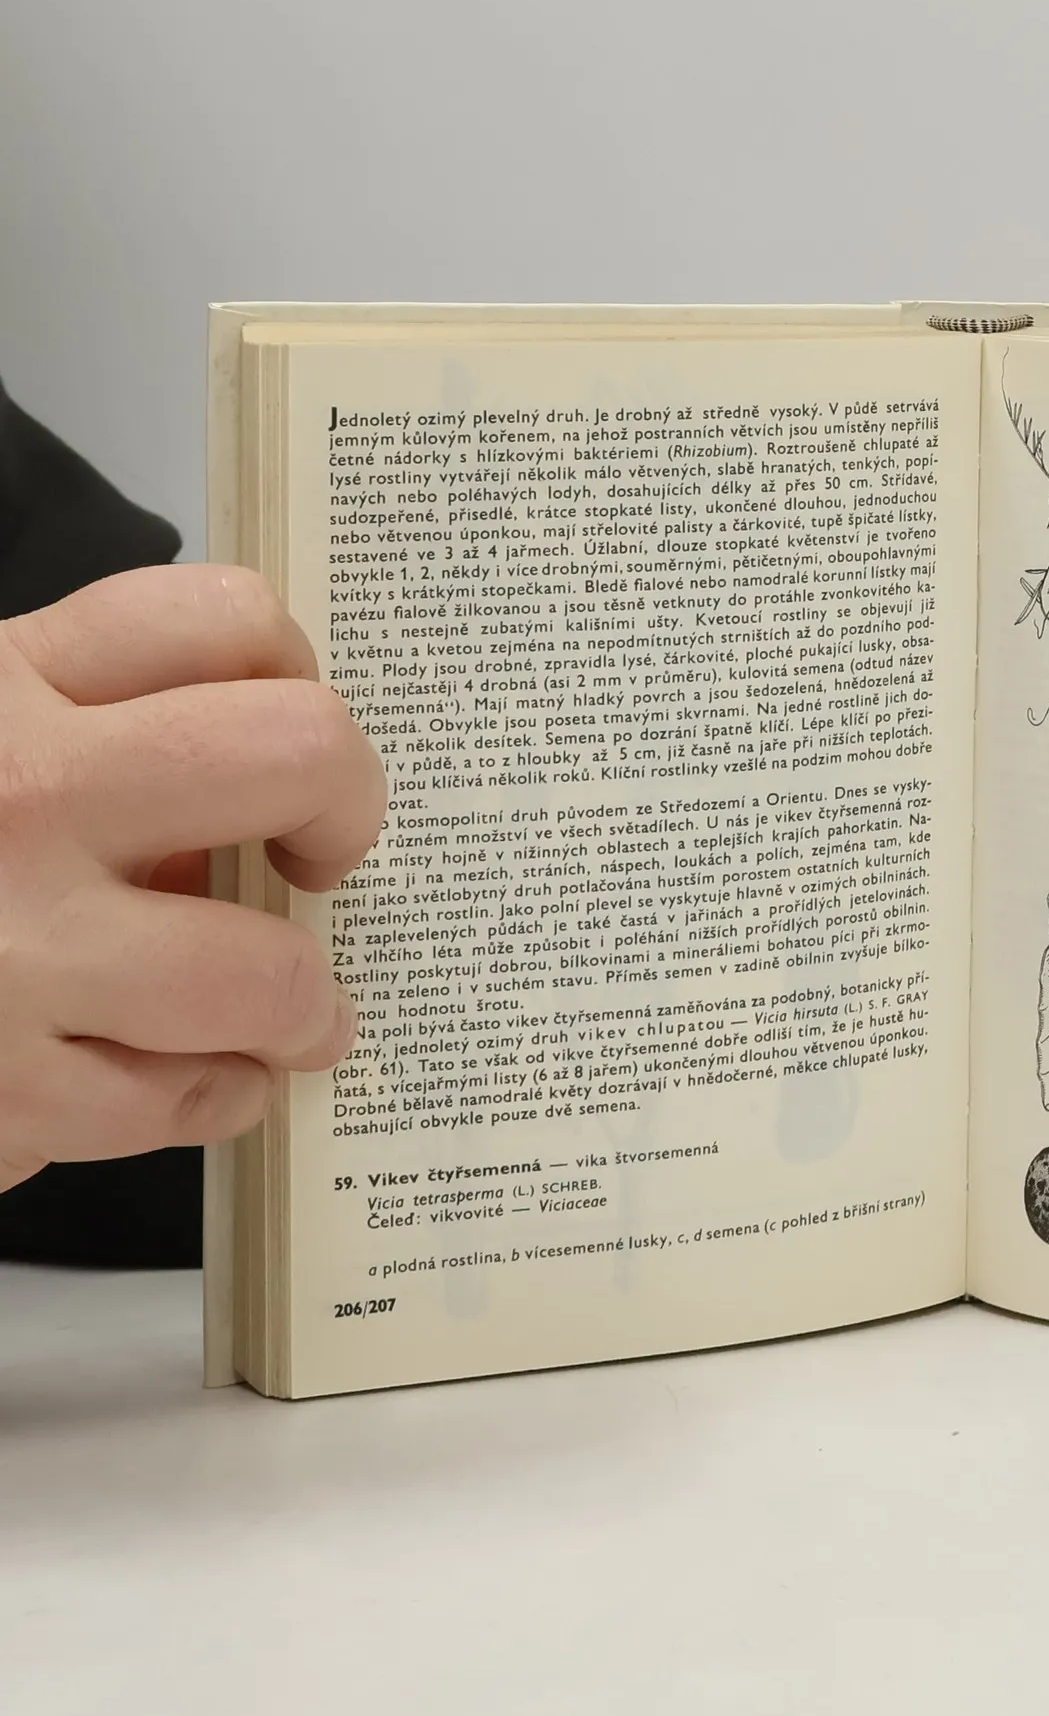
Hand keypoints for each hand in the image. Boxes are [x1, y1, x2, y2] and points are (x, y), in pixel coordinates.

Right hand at [0, 567, 385, 1189]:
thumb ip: (72, 731)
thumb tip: (242, 789)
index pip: (219, 616)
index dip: (296, 667)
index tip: (295, 727)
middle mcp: (16, 800)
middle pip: (296, 755)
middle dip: (348, 808)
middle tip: (325, 853)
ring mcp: (12, 955)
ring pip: (263, 973)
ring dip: (304, 1005)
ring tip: (302, 1015)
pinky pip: (176, 1100)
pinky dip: (211, 1099)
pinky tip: (206, 1084)